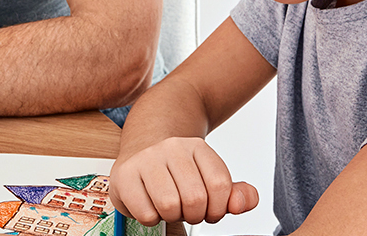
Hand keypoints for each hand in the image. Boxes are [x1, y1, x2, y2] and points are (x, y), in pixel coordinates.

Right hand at [110, 137, 257, 225]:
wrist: (140, 152)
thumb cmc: (178, 174)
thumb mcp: (210, 180)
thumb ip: (235, 194)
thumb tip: (242, 205)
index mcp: (197, 147)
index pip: (220, 186)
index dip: (217, 208)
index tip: (208, 208)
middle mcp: (172, 147)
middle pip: (196, 199)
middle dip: (194, 215)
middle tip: (185, 208)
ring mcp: (146, 159)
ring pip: (170, 205)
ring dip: (172, 216)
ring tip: (167, 206)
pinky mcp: (124, 175)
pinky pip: (146, 212)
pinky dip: (151, 218)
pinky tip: (149, 205)